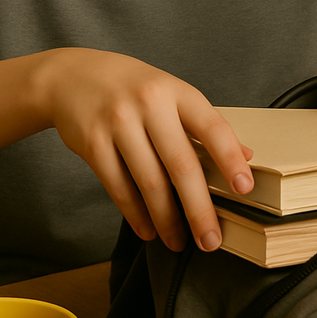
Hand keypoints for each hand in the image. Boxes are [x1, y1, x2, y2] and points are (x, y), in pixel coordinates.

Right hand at [38, 49, 252, 252]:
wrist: (70, 75)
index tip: (245, 189)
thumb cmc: (131, 87)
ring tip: (179, 242)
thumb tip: (246, 155)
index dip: (230, 159)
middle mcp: (148, 104)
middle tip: (211, 240)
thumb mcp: (170, 93)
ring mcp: (118, 123)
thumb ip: (203, 123)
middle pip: (181, 164)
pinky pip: (119, 187)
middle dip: (198, 208)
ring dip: (166, 219)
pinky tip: (148, 230)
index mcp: (176, 91)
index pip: (211, 127)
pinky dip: (135, 214)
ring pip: (149, 182)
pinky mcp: (92, 143)